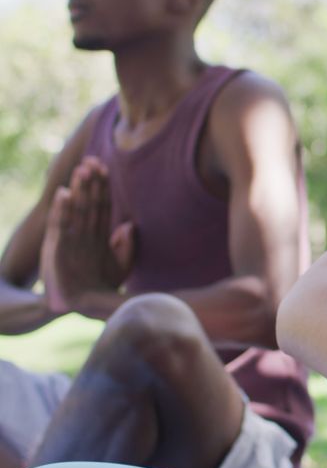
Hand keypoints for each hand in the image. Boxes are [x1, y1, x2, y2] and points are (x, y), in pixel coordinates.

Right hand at [40, 157, 134, 313]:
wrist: (83, 307)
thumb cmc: (102, 285)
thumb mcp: (121, 266)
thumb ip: (127, 247)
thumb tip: (129, 225)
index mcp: (97, 234)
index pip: (101, 206)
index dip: (104, 188)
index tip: (106, 167)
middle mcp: (82, 233)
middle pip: (88, 203)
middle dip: (91, 182)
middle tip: (93, 159)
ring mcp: (69, 240)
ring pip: (75, 210)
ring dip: (78, 190)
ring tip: (81, 170)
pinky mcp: (56, 249)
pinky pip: (59, 226)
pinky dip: (62, 210)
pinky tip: (64, 194)